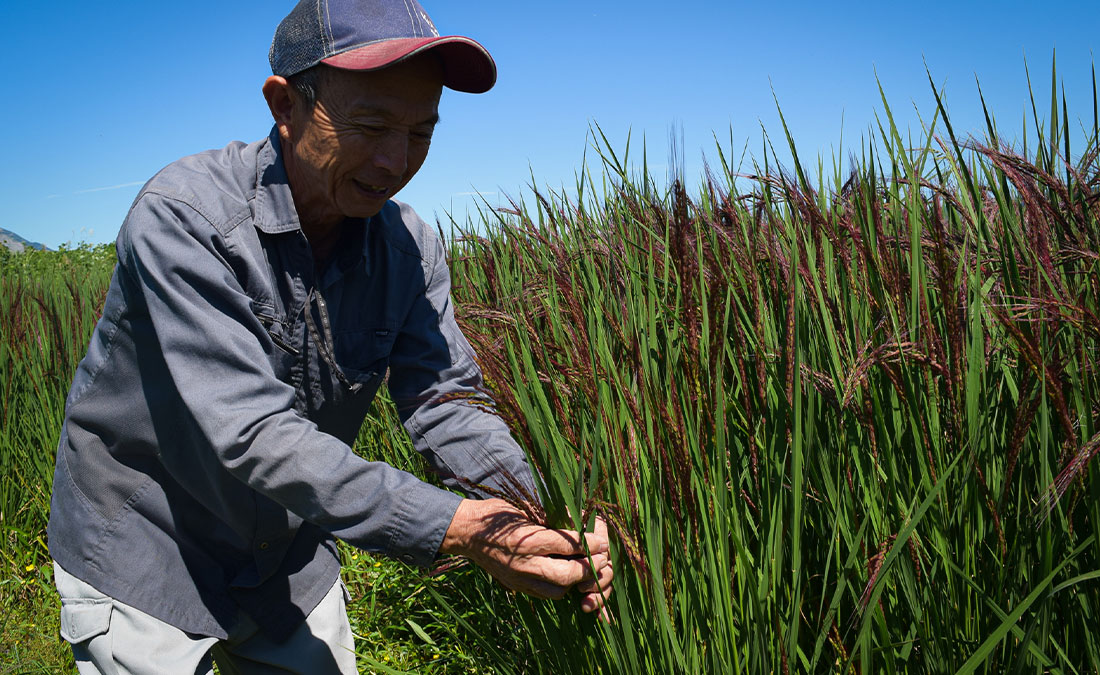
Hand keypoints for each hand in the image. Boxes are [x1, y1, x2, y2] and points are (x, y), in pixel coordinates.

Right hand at [440, 499, 613, 616]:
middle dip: (587, 568)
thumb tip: (580, 519)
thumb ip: (550, 516)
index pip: (567, 545)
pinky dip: (559, 587)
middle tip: (599, 558)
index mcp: (527, 539)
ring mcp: (519, 578)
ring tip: (583, 567)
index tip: (602, 541)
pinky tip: (565, 574)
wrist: (466, 532)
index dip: (589, 543)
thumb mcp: (524, 507)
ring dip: (574, 581)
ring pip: (558, 590)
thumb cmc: (497, 514)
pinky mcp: (516, 587)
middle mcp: (524, 563)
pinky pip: (544, 594)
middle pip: (566, 574)